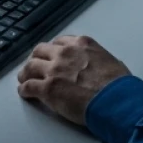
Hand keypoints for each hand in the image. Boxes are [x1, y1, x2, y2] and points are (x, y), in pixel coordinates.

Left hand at [16, 35, 130, 124]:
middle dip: (36, 58)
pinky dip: (24, 89)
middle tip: (34, 66)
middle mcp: (65, 53)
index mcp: (81, 44)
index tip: (51, 55)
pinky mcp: (48, 89)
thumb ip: (98, 59)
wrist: (115, 100)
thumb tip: (98, 66)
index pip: (59, 42)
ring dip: (26, 73)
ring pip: (30, 67)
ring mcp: (54, 70)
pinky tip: (24, 92)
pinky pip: (28, 86)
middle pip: (40, 51)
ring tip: (24, 78)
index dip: (53, 50)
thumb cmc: (118, 85)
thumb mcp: (111, 60)